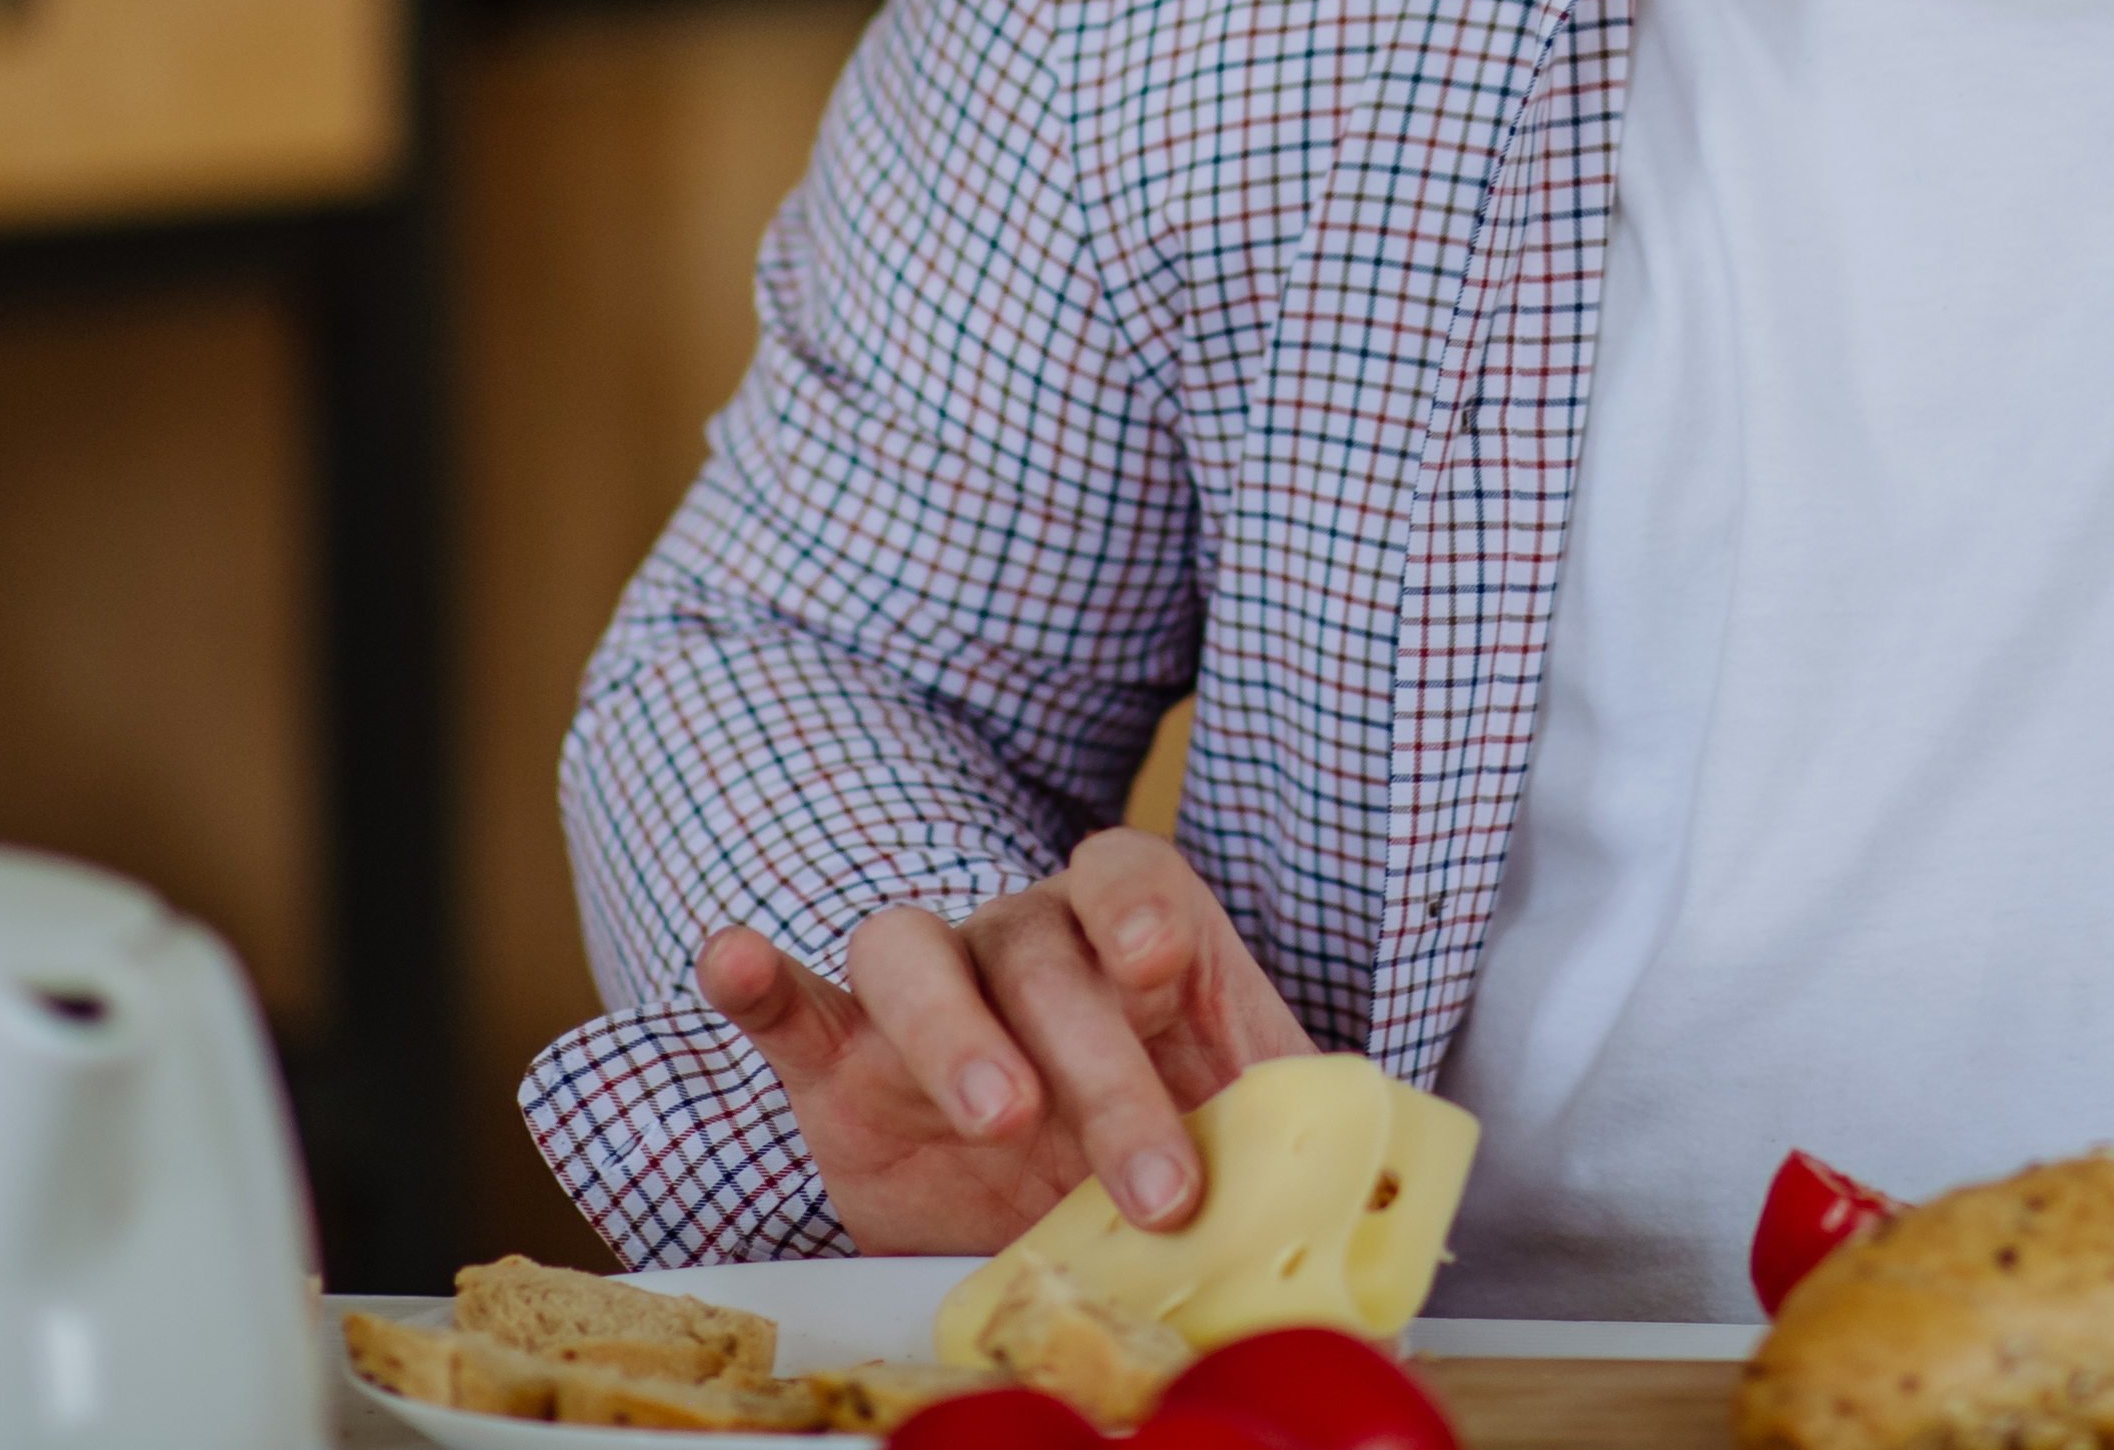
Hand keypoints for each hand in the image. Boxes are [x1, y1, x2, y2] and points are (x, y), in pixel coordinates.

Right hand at [699, 827, 1316, 1255]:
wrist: (1066, 1214)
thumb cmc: (1169, 1156)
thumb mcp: (1248, 1152)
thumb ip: (1297, 1161)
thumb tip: (1379, 1241)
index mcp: (1128, 938)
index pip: (1130, 872)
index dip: (1141, 905)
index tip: (1156, 964)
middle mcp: (1022, 943)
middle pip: (1039, 951)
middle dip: (1103, 1070)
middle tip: (1150, 1186)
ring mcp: (925, 996)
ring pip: (911, 952)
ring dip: (953, 1026)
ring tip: (997, 1111)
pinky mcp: (840, 1067)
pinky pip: (794, 1003)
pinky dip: (760, 980)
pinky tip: (735, 959)